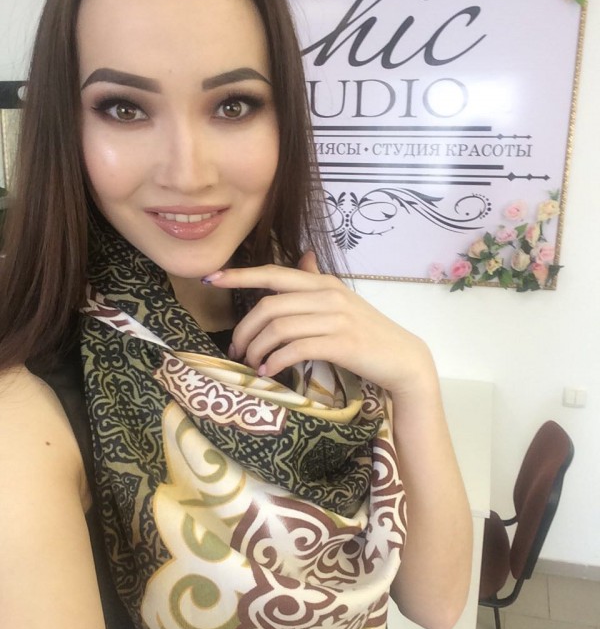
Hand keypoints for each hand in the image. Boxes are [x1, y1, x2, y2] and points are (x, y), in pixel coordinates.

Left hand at [203, 253, 436, 399]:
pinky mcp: (341, 344)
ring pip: (278, 328)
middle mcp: (327, 295)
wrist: (402, 359)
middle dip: (244, 329)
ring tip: (251, 364)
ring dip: (257, 349)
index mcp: (323, 283)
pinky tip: (269, 371)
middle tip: (236, 349)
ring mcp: (335, 319)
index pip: (273, 273)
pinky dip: (276, 361)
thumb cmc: (368, 332)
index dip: (239, 276)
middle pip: (269, 306)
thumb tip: (303, 257)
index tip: (211, 279)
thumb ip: (318, 281)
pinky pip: (295, 349)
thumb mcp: (342, 301)